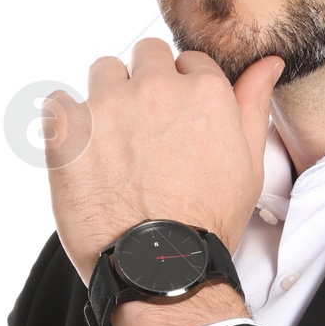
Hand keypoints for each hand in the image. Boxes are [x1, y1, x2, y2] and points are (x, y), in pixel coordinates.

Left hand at [43, 39, 284, 285]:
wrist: (159, 269)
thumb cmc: (205, 223)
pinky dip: (66, 122)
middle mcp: (156, 88)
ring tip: (114, 141)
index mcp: (203, 92)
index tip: (177, 122)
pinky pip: (57, 102)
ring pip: (103, 70)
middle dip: (147, 83)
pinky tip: (83, 153)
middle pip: (146, 56)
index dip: (183, 91)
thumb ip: (252, 105)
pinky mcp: (68, 131)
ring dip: (108, 95)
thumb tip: (267, 65)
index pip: (188, 62)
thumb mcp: (248, 164)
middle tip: (146, 130)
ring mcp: (108, 107)